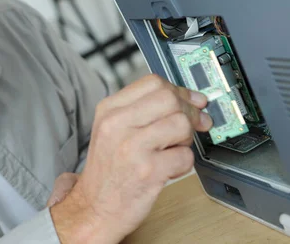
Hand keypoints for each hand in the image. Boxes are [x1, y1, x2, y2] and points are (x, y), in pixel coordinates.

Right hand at [50, 75, 211, 243]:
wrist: (94, 207)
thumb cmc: (108, 169)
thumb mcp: (111, 129)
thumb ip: (142, 110)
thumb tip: (189, 100)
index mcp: (109, 110)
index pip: (153, 82)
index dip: (179, 91)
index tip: (191, 101)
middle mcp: (117, 124)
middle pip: (169, 98)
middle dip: (190, 111)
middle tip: (195, 124)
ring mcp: (132, 147)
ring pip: (181, 124)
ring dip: (187, 138)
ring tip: (174, 149)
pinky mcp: (148, 171)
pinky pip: (185, 156)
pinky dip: (184, 163)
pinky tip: (169, 168)